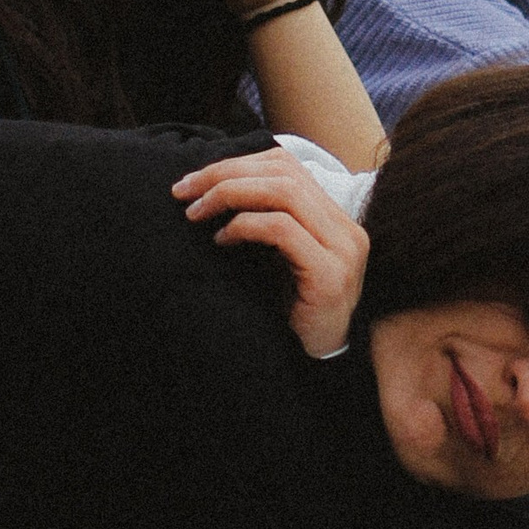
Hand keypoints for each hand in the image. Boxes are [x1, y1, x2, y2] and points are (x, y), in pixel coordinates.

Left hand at [174, 144, 368, 357]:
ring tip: (197, 213)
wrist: (317, 363)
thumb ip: (264, 223)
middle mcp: (344, 229)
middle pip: (283, 173)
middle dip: (225, 175)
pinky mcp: (330, 276)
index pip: (287, 166)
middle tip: (184, 191)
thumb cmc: (290, 312)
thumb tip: (210, 190)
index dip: (236, 164)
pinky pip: (282, 230)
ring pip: (284, 192)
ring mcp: (342, 251)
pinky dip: (245, 227)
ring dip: (231, 195)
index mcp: (334, 219)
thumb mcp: (278, 259)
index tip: (194, 180)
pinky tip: (221, 239)